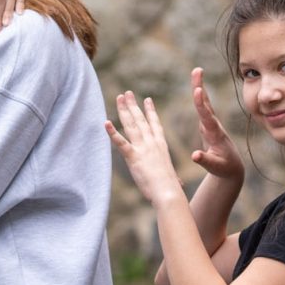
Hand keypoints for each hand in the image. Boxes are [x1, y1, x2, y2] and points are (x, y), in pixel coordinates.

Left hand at [105, 91, 186, 205]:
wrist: (167, 191)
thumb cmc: (170, 189)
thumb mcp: (172, 179)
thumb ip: (173, 178)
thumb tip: (179, 185)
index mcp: (161, 145)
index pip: (155, 124)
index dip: (150, 111)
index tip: (147, 99)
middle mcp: (152, 143)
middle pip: (141, 120)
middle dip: (133, 105)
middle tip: (127, 93)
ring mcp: (142, 148)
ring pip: (131, 125)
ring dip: (124, 110)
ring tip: (119, 97)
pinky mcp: (133, 157)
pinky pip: (120, 142)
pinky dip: (112, 132)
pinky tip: (106, 122)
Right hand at [189, 70, 242, 181]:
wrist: (232, 166)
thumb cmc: (223, 168)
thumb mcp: (215, 166)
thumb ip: (205, 160)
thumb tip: (194, 155)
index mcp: (215, 134)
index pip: (206, 117)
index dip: (201, 104)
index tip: (198, 90)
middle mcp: (213, 125)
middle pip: (205, 103)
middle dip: (200, 87)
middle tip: (197, 70)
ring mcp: (211, 123)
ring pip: (204, 103)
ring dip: (199, 87)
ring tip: (196, 71)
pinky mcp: (207, 124)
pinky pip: (202, 106)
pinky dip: (199, 96)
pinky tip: (197, 86)